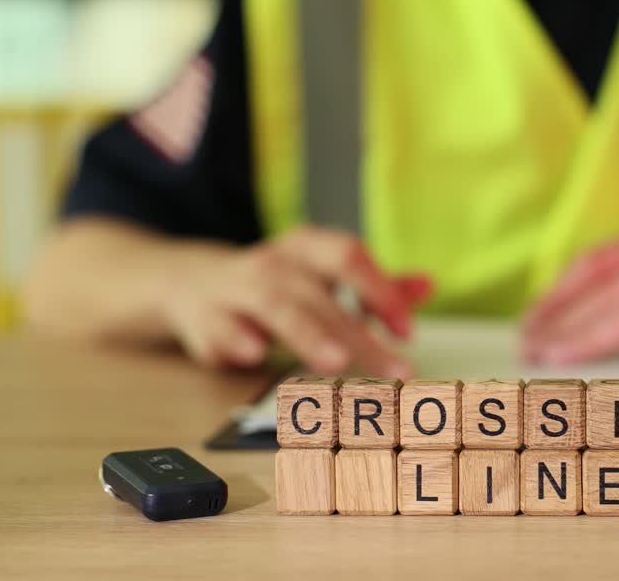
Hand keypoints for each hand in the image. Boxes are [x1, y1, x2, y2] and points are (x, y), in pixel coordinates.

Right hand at [162, 226, 432, 375]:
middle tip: (393, 369)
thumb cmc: (273, 284)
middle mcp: (273, 263)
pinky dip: (233, 338)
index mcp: (307, 248)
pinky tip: (253, 353)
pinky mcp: (204, 318)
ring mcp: (235, 288)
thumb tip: (429, 285)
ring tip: (335, 361)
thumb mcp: (323, 278)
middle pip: (321, 294)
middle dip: (359, 333)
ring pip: (274, 306)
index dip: (382, 292)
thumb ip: (376, 286)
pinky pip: (218, 326)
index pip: (349, 257)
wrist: (189, 282)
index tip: (409, 332)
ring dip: (306, 333)